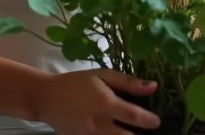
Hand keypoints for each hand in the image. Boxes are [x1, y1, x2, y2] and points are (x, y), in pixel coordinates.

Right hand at [32, 69, 160, 134]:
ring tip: (133, 132)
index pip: (134, 116)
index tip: (157, 121)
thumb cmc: (77, 82)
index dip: (150, 120)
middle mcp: (99, 124)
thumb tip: (153, 86)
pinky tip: (117, 133)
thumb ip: (128, 81)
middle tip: (148, 131)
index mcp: (105, 103)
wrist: (47, 98)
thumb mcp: (102, 75)